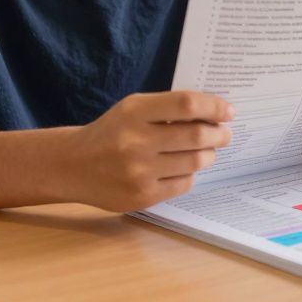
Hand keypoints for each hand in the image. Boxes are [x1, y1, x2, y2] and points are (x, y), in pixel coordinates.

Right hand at [66, 91, 233, 211]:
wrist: (72, 166)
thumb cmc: (112, 133)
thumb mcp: (132, 110)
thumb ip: (168, 109)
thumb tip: (215, 115)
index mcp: (134, 112)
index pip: (186, 105)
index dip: (214, 107)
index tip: (228, 111)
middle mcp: (135, 142)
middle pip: (196, 136)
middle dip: (219, 135)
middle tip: (224, 134)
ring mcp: (138, 172)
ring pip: (195, 162)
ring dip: (208, 155)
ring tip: (204, 151)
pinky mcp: (141, 196)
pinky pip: (184, 183)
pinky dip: (190, 174)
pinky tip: (181, 168)